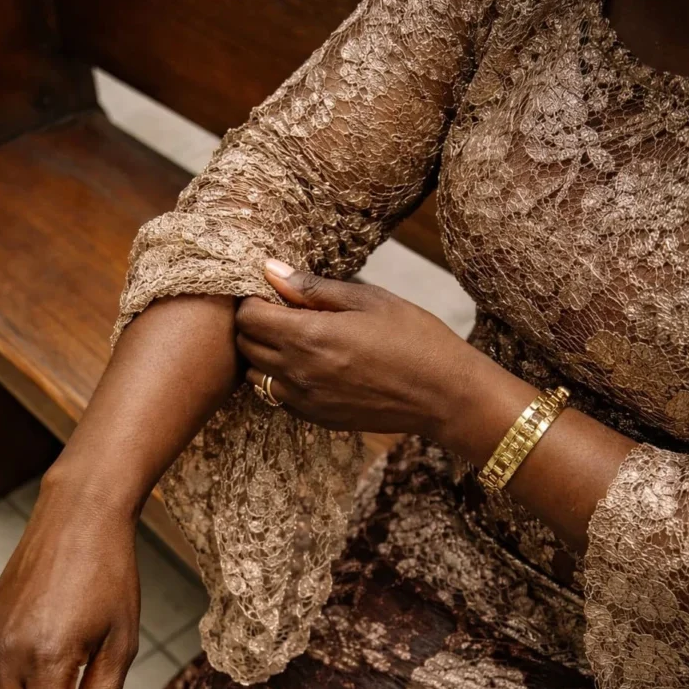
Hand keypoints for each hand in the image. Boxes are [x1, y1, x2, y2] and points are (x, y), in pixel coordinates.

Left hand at [236, 259, 470, 436]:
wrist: (444, 395)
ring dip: (263, 354)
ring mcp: (305, 400)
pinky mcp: (316, 418)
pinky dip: (280, 379)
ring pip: (255, 376)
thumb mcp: (368, 300)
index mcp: (310, 337)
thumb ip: (314, 288)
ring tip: (295, 340)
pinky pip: (277, 397)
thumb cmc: (414, 338)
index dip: (255, 299)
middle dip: (254, 324)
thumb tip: (271, 270)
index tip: (274, 292)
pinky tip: (310, 366)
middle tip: (283, 311)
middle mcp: (299, 372)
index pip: (248, 316)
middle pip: (244, 345)